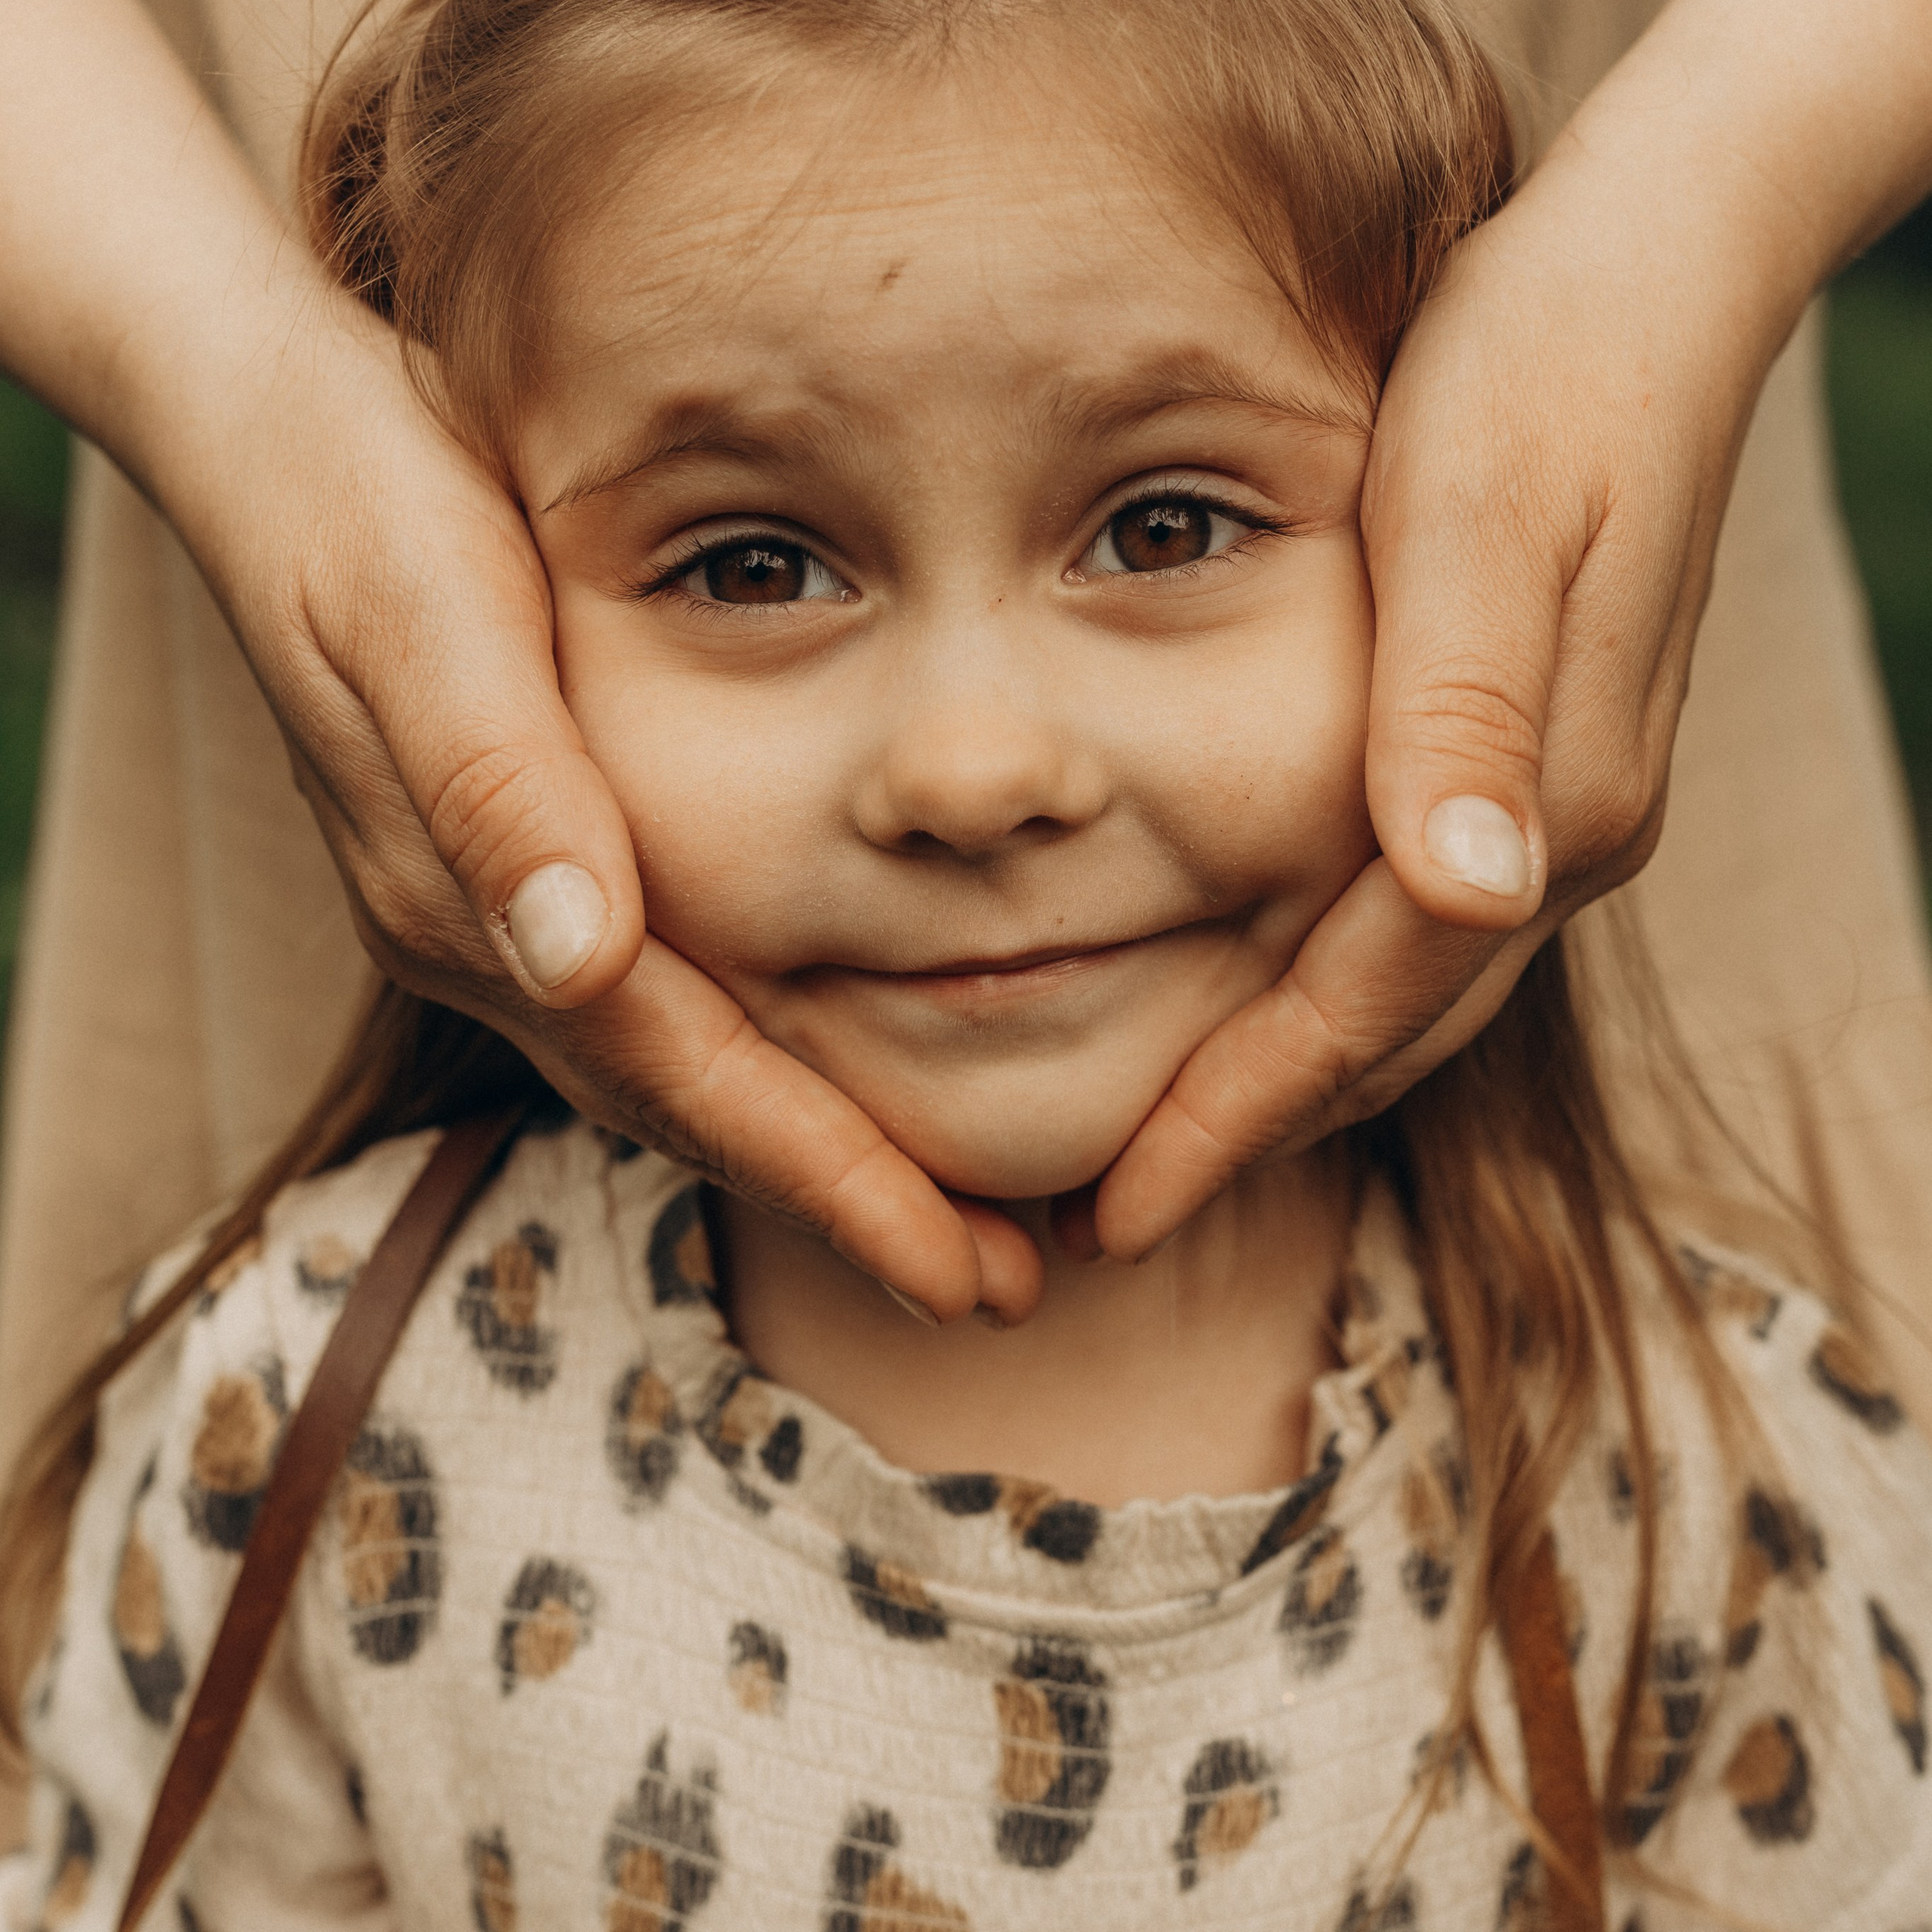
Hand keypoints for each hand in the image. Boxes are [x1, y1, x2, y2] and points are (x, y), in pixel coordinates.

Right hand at [192, 304, 1043, 1325]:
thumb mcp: (422, 616)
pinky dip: (763, 1067)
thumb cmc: (358, 503)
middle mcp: (493, 943)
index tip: (960, 1267)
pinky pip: (664, 1012)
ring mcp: (504, 920)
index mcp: (478, 906)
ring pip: (684, 1079)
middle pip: (696, 1112)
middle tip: (1002, 1284)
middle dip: (848, 1204)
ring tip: (957, 1220)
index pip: (687, 1077)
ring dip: (817, 1157)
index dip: (829, 1177)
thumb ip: (494, 787)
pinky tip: (840, 1078)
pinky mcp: (525, 874)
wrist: (262, 438)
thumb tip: (575, 956)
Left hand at [1086, 0, 1931, 1259]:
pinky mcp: (1531, 769)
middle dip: (1246, 1132)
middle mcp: (1554, 837)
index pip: (1354, 1008)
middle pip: (1381, 1037)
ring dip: (1284, 1083)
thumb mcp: (1484, 517)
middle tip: (1110, 1216)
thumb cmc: (1541, 372)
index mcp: (1537, 801)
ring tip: (1163, 1145)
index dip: (1230, 1115)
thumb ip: (1469, 705)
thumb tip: (1469, 886)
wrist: (1653, 283)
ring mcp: (1553, 811)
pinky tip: (1250, 1005)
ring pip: (1401, 1002)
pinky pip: (1412, 933)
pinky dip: (1326, 997)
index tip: (1116, 1208)